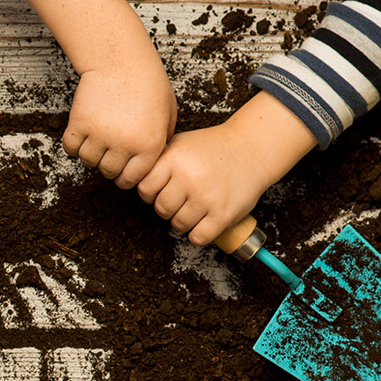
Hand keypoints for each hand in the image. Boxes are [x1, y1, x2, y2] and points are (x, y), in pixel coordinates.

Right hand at [61, 53, 176, 188]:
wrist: (122, 60)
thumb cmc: (147, 84)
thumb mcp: (167, 114)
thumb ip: (162, 140)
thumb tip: (151, 164)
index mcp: (150, 145)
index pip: (131, 179)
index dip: (125, 176)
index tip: (122, 168)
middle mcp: (125, 144)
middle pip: (108, 172)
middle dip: (108, 164)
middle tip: (109, 150)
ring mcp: (101, 134)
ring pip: (88, 161)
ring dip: (91, 153)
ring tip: (97, 138)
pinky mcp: (80, 123)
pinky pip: (70, 147)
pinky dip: (73, 144)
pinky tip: (83, 133)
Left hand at [137, 89, 317, 244]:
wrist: (252, 149)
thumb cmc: (212, 148)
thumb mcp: (180, 144)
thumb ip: (156, 161)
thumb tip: (128, 180)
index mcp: (174, 158)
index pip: (144, 189)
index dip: (150, 193)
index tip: (161, 190)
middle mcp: (188, 177)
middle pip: (160, 208)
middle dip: (168, 207)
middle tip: (182, 199)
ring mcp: (207, 196)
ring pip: (178, 224)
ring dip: (184, 221)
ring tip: (195, 208)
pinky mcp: (224, 213)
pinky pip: (198, 237)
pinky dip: (198, 234)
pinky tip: (204, 223)